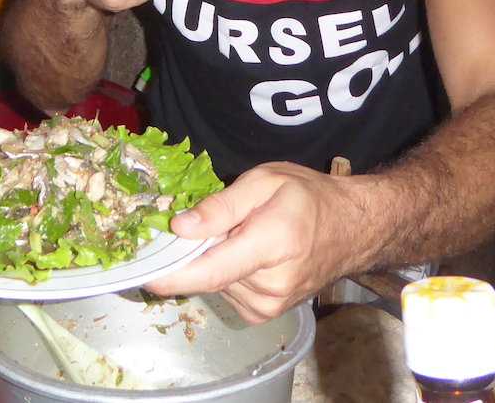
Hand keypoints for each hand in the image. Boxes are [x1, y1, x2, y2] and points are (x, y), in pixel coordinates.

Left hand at [142, 163, 372, 323]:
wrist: (352, 229)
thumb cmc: (309, 198)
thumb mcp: (265, 181)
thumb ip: (221, 206)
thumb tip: (180, 227)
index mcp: (271, 245)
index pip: (210, 270)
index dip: (172, 275)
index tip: (142, 274)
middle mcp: (270, 284)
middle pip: (208, 273)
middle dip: (198, 250)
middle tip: (218, 222)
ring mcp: (270, 304)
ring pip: (215, 282)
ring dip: (216, 260)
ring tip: (243, 235)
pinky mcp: (266, 312)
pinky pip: (228, 291)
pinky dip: (228, 273)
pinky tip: (248, 254)